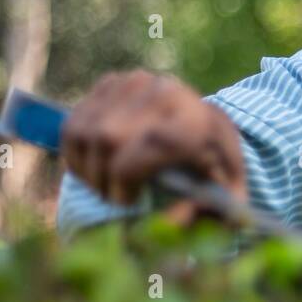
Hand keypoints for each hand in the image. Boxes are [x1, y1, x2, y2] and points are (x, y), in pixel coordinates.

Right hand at [60, 70, 246, 224]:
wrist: (209, 127)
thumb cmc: (216, 172)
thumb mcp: (226, 202)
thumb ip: (205, 216)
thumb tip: (173, 218)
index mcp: (199, 121)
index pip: (151, 143)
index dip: (127, 178)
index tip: (127, 202)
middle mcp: (167, 93)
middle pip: (109, 137)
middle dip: (101, 178)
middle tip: (112, 198)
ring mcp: (136, 83)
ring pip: (85, 132)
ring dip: (86, 168)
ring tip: (106, 185)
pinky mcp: (112, 83)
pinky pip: (74, 124)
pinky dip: (75, 153)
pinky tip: (96, 166)